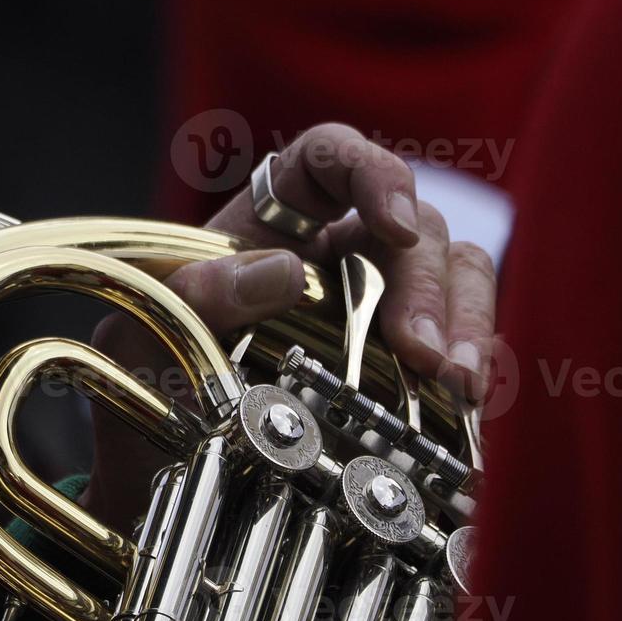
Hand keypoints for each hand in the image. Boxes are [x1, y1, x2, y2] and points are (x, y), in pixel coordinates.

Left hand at [81, 124, 495, 532]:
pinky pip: (461, 340)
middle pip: (412, 229)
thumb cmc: (152, 383)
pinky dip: (475, 364)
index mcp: (272, 219)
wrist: (160, 463)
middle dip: (427, 285)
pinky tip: (469, 408)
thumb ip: (197, 295)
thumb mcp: (146, 336)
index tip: (395, 223)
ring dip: (469, 323)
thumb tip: (285, 271)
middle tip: (424, 354)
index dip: (372, 172)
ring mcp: (378, 302)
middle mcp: (337, 249)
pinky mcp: (405, 359)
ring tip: (461, 383)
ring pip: (457, 276)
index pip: (331, 157)